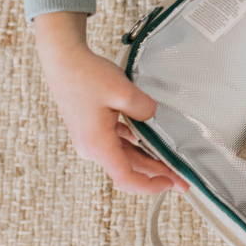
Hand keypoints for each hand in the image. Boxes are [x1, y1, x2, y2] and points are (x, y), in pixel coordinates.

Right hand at [35, 12, 189, 194]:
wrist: (63, 60)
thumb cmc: (87, 76)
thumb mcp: (123, 91)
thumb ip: (144, 109)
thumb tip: (153, 116)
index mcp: (98, 145)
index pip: (127, 178)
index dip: (151, 185)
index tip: (172, 184)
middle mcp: (92, 147)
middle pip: (129, 168)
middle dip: (157, 174)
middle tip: (181, 179)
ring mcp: (91, 139)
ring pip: (125, 155)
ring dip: (147, 160)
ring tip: (171, 162)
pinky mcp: (92, 128)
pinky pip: (118, 142)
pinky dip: (135, 145)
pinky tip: (149, 141)